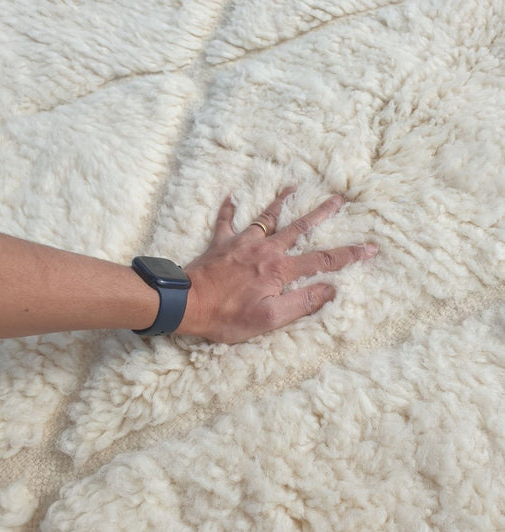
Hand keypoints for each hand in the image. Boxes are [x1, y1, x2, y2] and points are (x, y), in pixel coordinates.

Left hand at [177, 187, 377, 343]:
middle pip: (298, 228)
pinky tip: (231, 196)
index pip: (321, 260)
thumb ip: (302, 302)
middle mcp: (265, 250)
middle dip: (320, 213)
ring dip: (281, 202)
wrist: (187, 303)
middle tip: (337, 199)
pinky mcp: (221, 243)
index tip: (370, 247)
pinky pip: (225, 220)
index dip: (348, 255)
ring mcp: (241, 243)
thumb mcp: (270, 318)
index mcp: (279, 270)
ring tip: (293, 186)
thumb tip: (330, 289)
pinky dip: (229, 208)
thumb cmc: (228, 315)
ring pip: (266, 217)